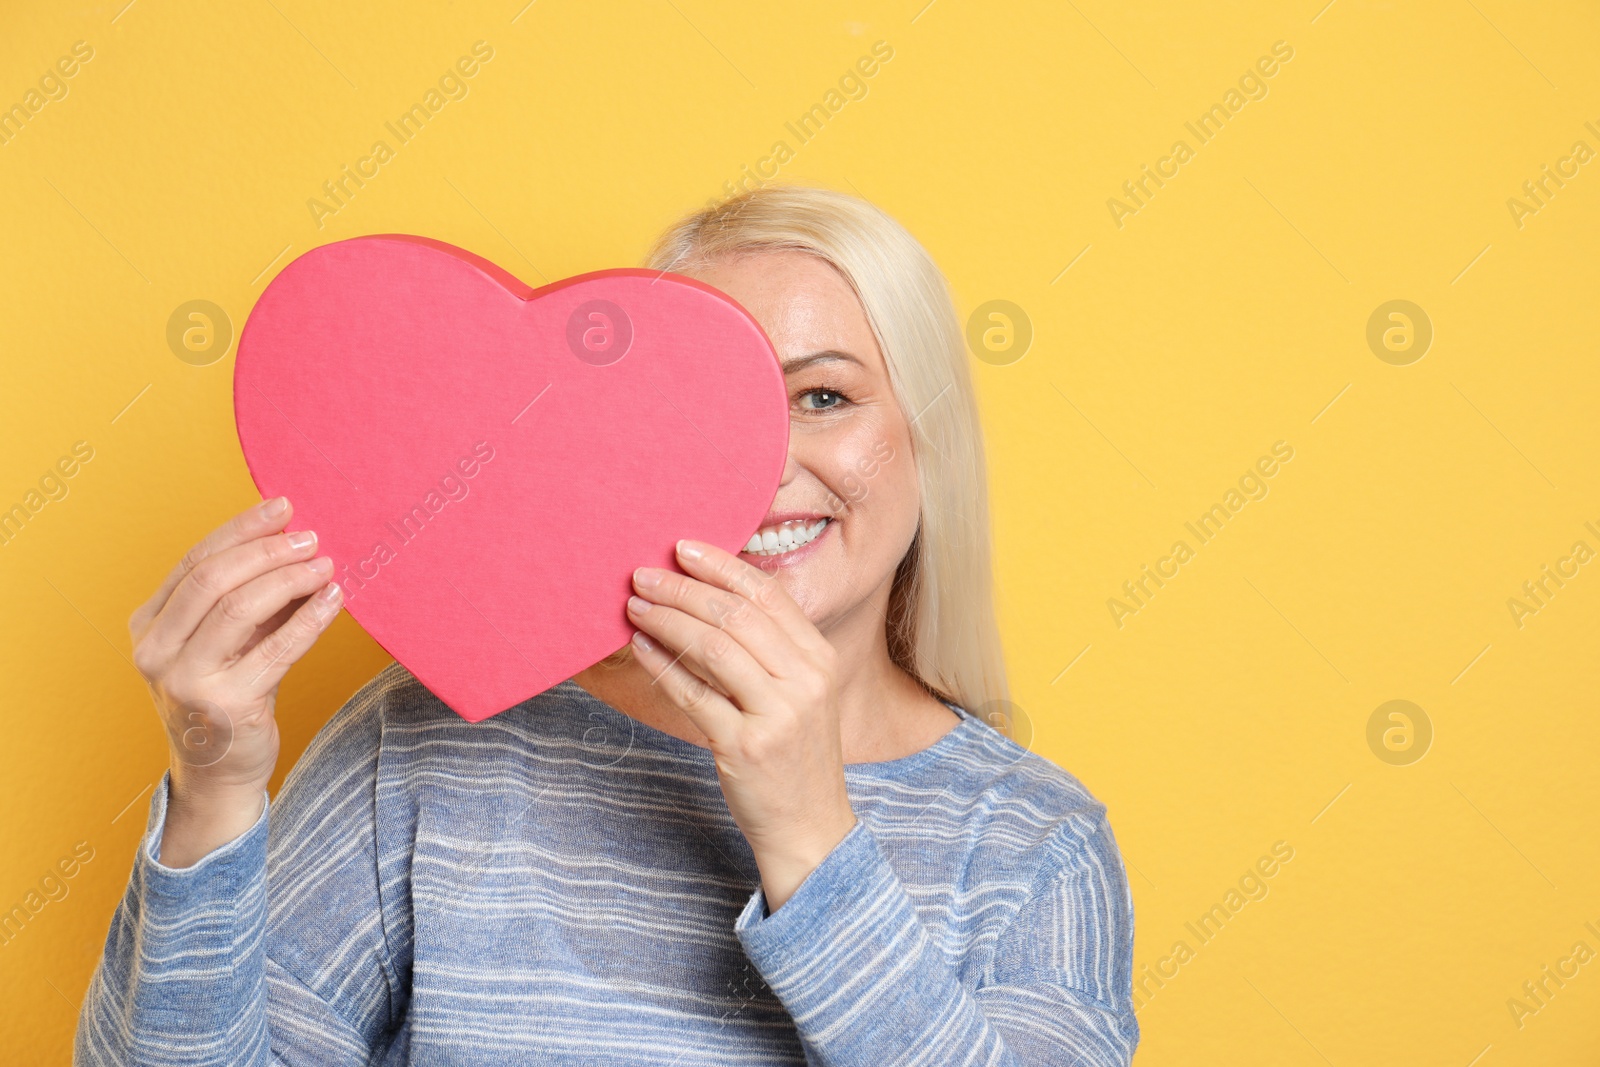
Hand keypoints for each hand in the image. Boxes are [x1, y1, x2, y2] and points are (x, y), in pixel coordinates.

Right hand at [128, 496, 342, 865]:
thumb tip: (293, 540)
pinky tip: (334, 600)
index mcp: (147, 625)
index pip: (194, 561)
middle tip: (311, 537)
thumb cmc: (225, 695)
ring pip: (240, 607)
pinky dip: (310, 618)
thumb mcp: (222, 642)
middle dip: (267, 550)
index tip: (283, 507)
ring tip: (326, 565)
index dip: (241, 529)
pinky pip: (278, 648)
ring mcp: (186, 680)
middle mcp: (156, 651)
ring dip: (290, 579)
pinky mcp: (226, 705)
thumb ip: (244, 596)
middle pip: (213, 578)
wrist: (218, 773)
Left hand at [626, 539, 856, 910]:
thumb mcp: (800, 695)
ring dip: (667, 619)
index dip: (722, 565)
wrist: (810, 828)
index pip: (767, 595)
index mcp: (819, 659)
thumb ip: (769, 650)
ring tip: (634, 605)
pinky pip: (693, 694)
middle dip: (684, 588)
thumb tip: (709, 599)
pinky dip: (662, 664)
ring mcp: (776, 715)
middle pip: (735, 616)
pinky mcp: (744, 747)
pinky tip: (640, 646)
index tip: (682, 547)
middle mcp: (804, 681)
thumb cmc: (794, 755)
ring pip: (712, 648)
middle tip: (643, 574)